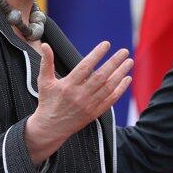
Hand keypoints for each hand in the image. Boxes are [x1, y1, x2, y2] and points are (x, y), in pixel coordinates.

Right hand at [25, 41, 132, 165]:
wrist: (51, 128)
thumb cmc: (48, 102)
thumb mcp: (44, 82)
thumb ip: (46, 62)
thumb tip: (44, 45)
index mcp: (68, 85)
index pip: (85, 66)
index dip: (96, 54)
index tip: (106, 44)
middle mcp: (80, 95)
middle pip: (101, 76)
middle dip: (114, 62)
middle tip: (124, 51)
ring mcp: (89, 105)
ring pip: (108, 87)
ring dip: (120, 74)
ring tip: (129, 61)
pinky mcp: (95, 113)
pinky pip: (110, 100)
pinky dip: (120, 89)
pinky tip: (127, 79)